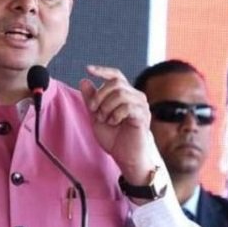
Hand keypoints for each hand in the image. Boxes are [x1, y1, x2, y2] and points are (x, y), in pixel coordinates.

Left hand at [79, 65, 154, 182]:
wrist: (126, 157)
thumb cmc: (114, 138)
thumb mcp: (96, 117)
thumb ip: (91, 100)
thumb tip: (84, 80)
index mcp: (124, 94)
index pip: (115, 75)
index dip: (102, 70)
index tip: (88, 69)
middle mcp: (135, 96)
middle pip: (115, 83)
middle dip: (99, 95)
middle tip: (94, 110)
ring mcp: (141, 105)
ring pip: (120, 94)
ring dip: (106, 107)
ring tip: (105, 120)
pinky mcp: (143, 115)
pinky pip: (127, 107)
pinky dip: (115, 115)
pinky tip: (114, 123)